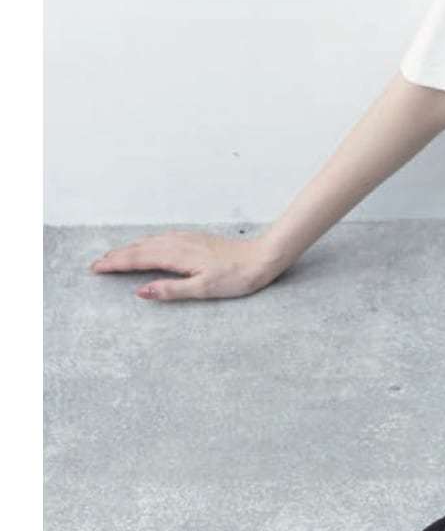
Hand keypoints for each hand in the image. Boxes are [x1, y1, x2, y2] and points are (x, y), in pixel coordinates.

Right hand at [87, 230, 290, 300]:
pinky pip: (162, 238)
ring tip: (114, 256)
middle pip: (139, 249)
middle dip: (117, 256)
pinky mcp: (195, 238)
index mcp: (176, 256)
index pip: (137, 259)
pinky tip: (146, 246)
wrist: (262, 257)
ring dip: (130, 249)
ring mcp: (186, 239)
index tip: (96, 268)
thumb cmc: (237, 276)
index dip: (115, 264)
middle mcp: (178, 243)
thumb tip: (141, 291)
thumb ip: (171, 290)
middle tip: (97, 263)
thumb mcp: (204, 289)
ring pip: (150, 242)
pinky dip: (146, 243)